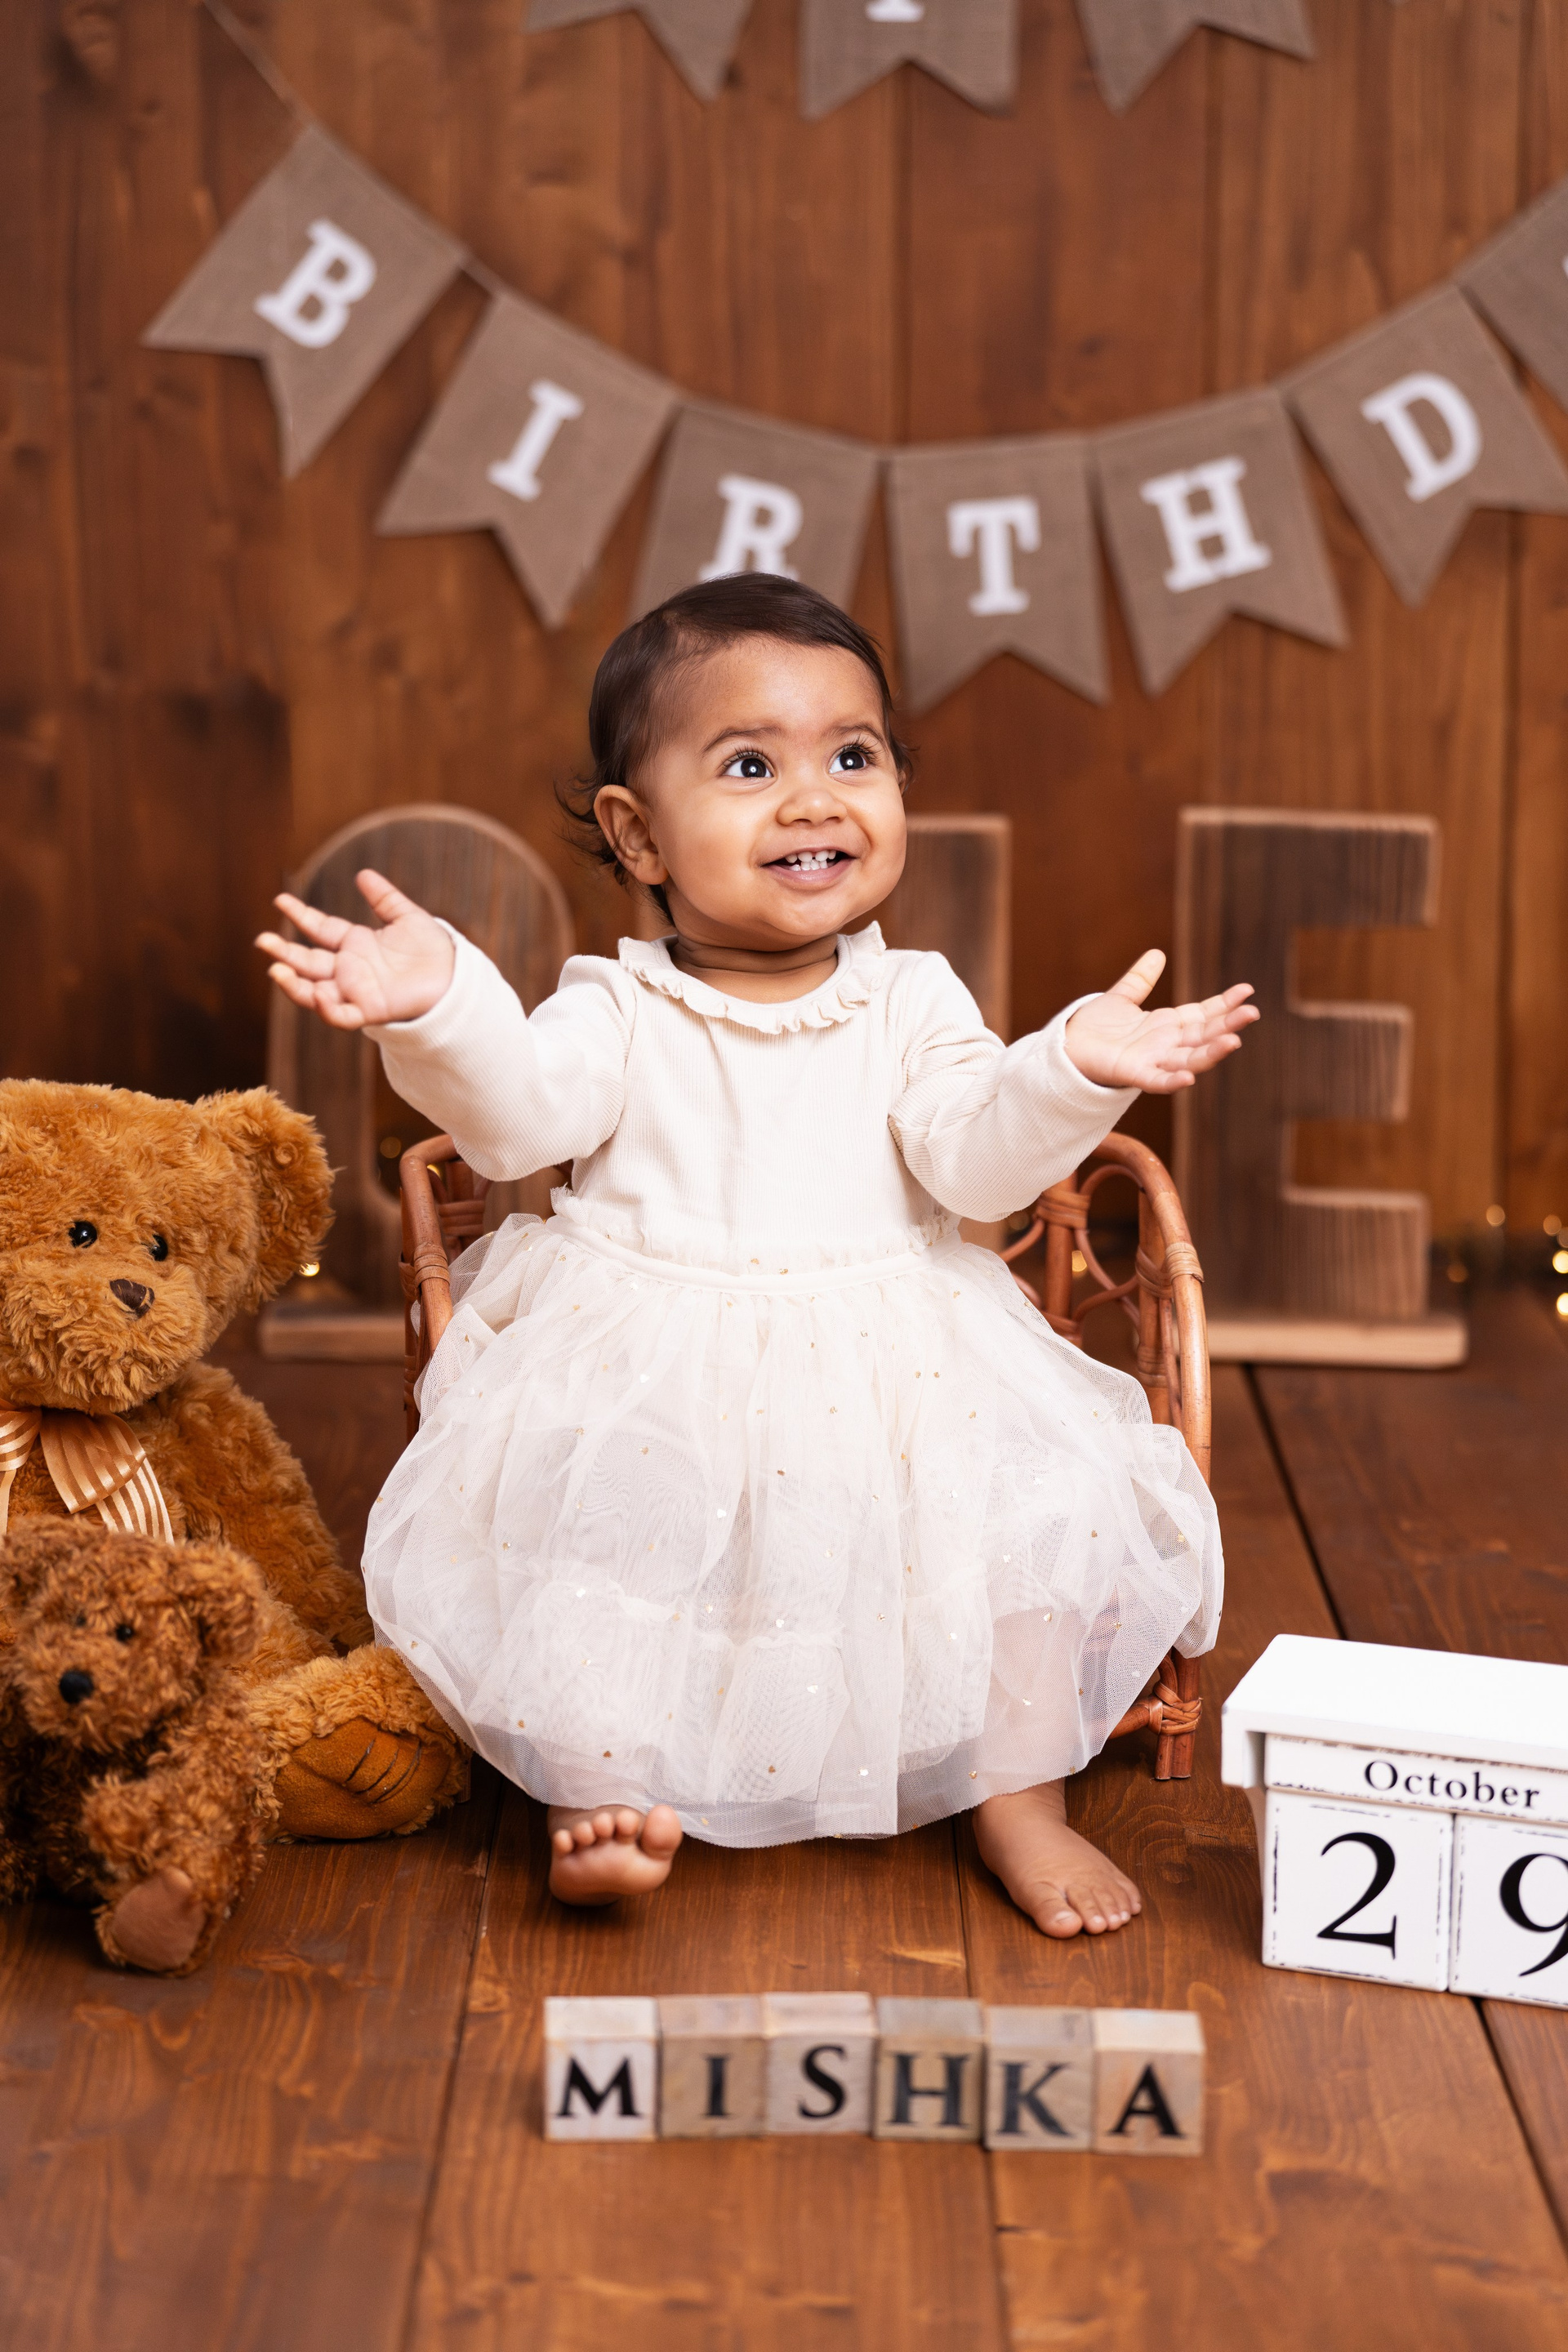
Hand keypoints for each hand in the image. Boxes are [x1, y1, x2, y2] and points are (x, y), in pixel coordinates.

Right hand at [256, 869, 454, 1030]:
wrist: (457, 977)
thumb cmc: (434, 951)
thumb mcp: (408, 918)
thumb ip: (385, 898)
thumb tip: (363, 875)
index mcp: (356, 945)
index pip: (319, 929)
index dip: (300, 915)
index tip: (280, 900)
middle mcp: (350, 969)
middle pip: (308, 962)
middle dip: (284, 953)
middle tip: (262, 941)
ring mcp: (356, 991)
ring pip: (315, 991)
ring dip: (293, 984)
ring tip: (276, 970)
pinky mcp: (371, 1011)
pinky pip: (342, 1014)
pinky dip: (328, 1008)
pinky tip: (319, 994)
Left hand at [1064, 950, 1257, 1092]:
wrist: (1066, 1048)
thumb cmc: (1095, 1028)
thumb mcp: (1122, 998)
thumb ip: (1140, 979)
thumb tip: (1157, 953)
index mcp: (1167, 1026)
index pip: (1203, 1014)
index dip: (1225, 1004)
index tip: (1247, 990)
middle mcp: (1166, 1045)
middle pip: (1204, 1035)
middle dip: (1229, 1025)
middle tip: (1253, 1013)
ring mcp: (1153, 1061)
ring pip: (1190, 1059)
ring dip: (1212, 1052)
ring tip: (1234, 1041)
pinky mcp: (1133, 1074)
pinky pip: (1157, 1081)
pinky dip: (1173, 1080)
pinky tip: (1189, 1078)